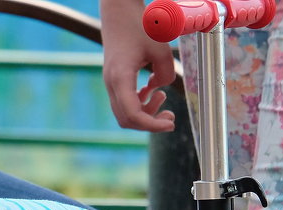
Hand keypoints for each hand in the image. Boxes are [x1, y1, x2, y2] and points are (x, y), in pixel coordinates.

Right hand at [100, 0, 177, 131]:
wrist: (118, 12)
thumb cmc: (138, 26)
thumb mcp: (160, 48)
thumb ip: (166, 73)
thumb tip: (162, 88)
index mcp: (120, 78)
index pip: (133, 115)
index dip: (152, 125)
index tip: (170, 125)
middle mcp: (112, 84)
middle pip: (127, 120)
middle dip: (150, 123)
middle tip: (170, 118)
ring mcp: (111, 84)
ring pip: (125, 114)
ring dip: (145, 113)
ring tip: (162, 97)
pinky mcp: (115, 81)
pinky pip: (125, 103)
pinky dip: (140, 104)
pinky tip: (152, 90)